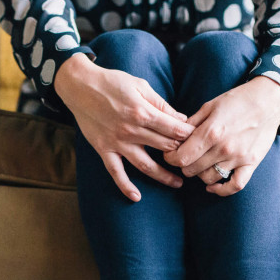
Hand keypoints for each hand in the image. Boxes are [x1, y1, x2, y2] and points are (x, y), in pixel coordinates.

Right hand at [55, 54, 194, 201]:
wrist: (80, 86)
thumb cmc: (113, 82)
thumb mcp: (141, 85)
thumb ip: (161, 104)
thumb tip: (181, 119)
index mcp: (143, 112)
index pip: (174, 130)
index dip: (190, 136)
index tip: (199, 141)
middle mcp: (131, 130)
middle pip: (164, 148)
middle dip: (182, 155)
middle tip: (194, 161)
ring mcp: (117, 142)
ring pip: (145, 165)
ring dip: (163, 176)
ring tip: (178, 183)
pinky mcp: (104, 149)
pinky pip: (116, 172)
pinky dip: (125, 186)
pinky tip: (136, 197)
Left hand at [163, 76, 279, 195]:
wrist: (268, 100)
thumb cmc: (236, 101)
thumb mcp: (209, 106)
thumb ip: (190, 124)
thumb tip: (174, 137)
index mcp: (211, 131)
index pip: (181, 157)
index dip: (171, 158)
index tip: (171, 154)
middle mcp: (224, 147)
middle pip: (191, 170)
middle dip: (184, 164)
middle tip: (186, 156)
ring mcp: (238, 157)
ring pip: (208, 179)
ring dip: (200, 174)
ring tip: (201, 163)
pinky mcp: (251, 163)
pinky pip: (235, 186)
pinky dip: (221, 190)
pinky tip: (212, 186)